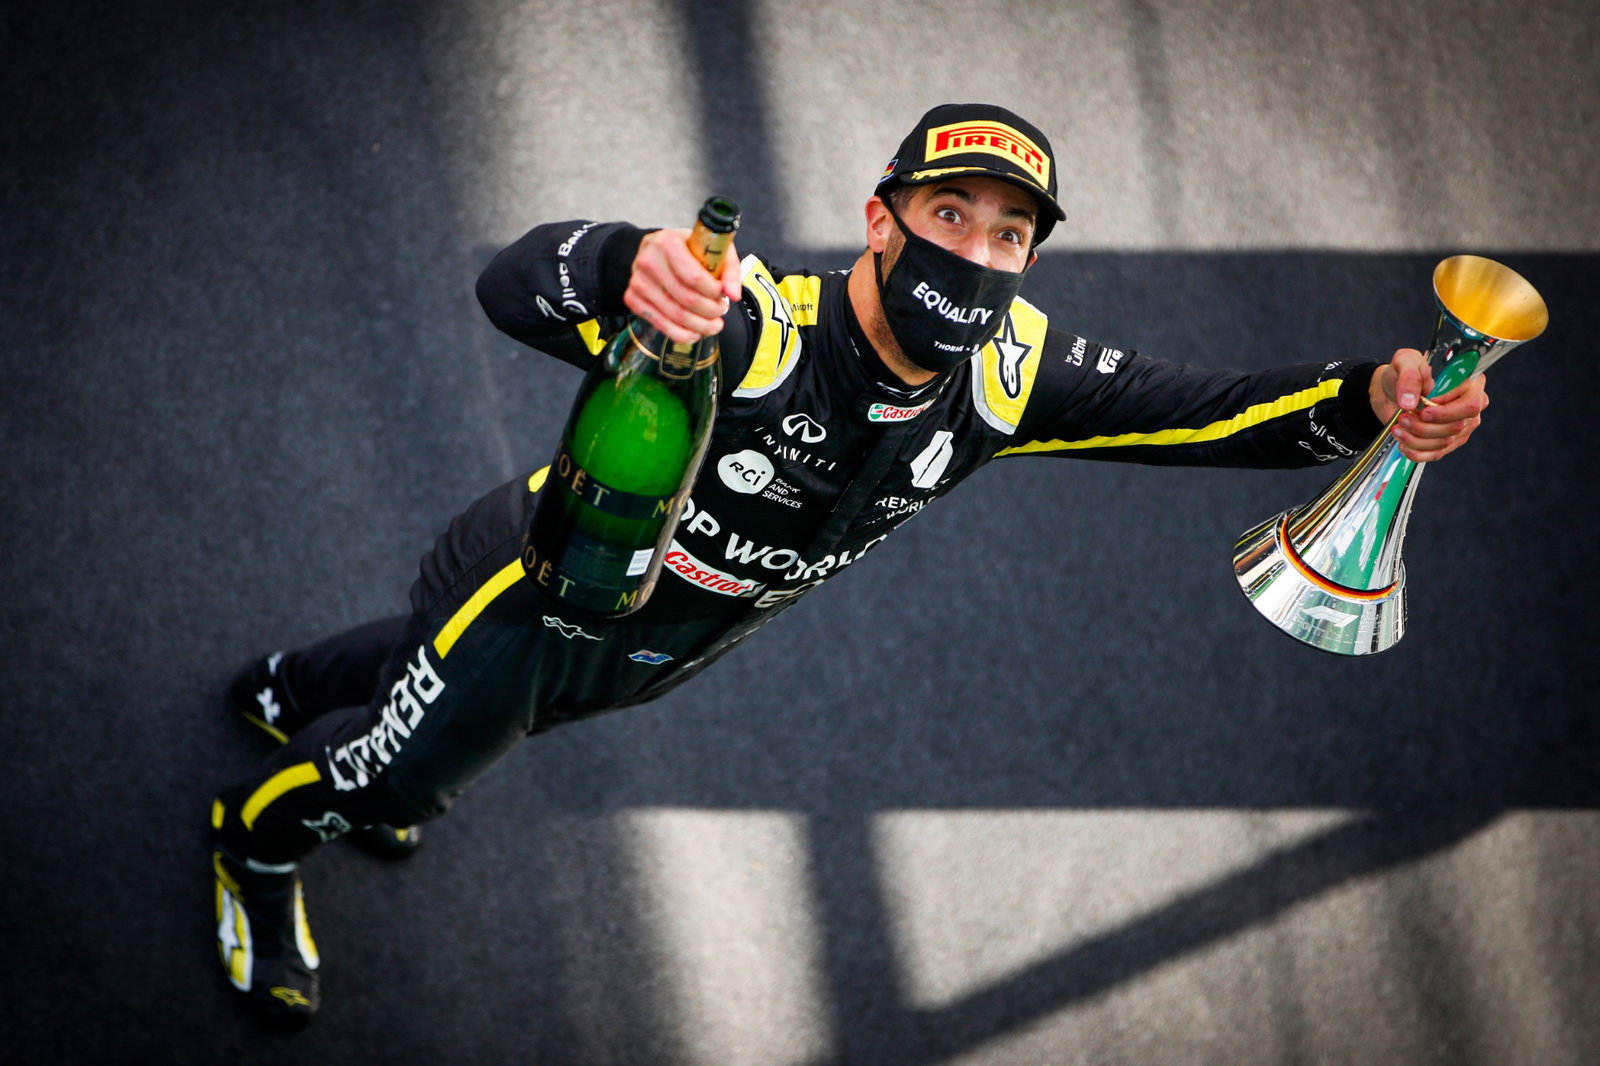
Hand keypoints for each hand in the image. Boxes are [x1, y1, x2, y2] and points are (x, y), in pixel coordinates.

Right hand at [623, 229, 741, 343]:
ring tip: (713, 324)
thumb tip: (733, 294)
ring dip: (701, 326)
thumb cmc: (686, 249)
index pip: (695, 277)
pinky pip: (661, 325)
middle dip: (711, 311)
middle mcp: (648, 260)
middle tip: (721, 310)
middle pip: (687, 300)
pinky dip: (683, 334)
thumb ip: (729, 269)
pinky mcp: (633, 298)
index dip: (714, 292)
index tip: (723, 294)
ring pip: (676, 316)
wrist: (655, 249)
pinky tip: (696, 332)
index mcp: (667, 242)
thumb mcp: (712, 248)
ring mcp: (638, 281)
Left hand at [1368, 348, 1488, 461]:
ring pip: (1445, 441)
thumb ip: (1409, 377)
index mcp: (1470, 382)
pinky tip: (1403, 445)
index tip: (1422, 410)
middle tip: (1403, 418)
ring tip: (1398, 429)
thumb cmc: (1404, 373)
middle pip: (1457, 426)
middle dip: (1426, 427)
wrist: (1391, 391)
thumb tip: (1410, 402)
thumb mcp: (1404, 363)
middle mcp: (1471, 404)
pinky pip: (1437, 454)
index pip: (1469, 404)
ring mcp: (1463, 425)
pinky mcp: (1449, 440)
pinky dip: (1417, 452)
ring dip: (1417, 439)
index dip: (1444, 411)